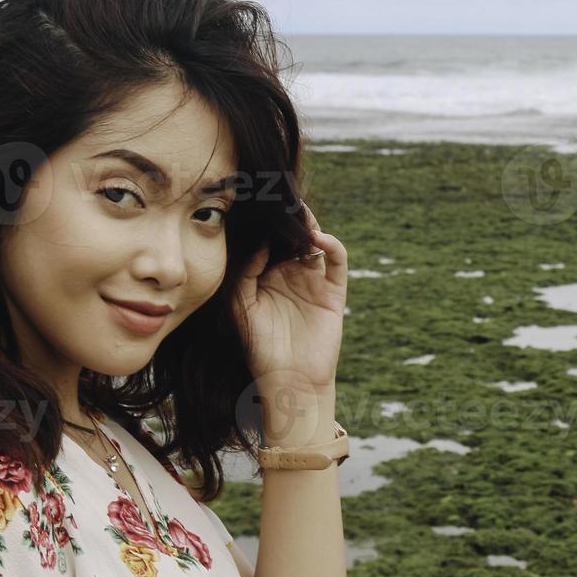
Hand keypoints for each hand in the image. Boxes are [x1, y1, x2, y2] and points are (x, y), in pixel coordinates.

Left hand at [232, 202, 346, 408]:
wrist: (290, 380)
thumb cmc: (260, 346)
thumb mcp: (241, 306)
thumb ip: (245, 272)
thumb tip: (258, 241)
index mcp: (266, 275)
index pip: (267, 240)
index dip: (263, 224)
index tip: (253, 203)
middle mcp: (291, 273)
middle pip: (291, 235)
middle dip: (286, 218)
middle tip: (278, 196)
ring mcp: (314, 279)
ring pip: (314, 240)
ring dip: (307, 224)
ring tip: (296, 210)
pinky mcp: (334, 289)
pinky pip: (336, 259)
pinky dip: (330, 244)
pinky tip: (316, 237)